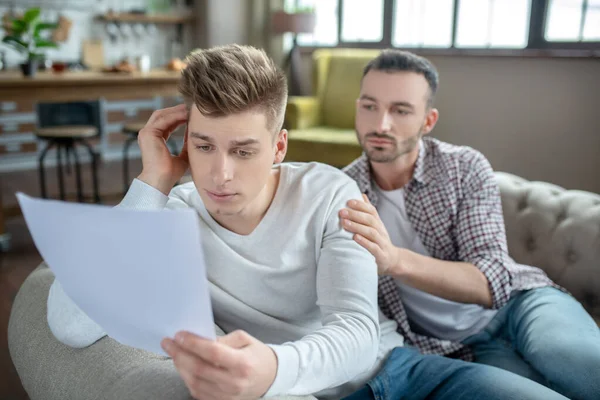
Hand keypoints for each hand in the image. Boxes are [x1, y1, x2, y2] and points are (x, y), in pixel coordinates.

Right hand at [137, 104, 189, 194]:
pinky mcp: (148, 133)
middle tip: (190, 108)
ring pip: (162, 115)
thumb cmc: (170, 173)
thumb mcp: (183, 157)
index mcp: (154, 140)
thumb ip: (187, 145)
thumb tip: (194, 134)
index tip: (190, 115)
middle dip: (176, 110)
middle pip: (162, 115)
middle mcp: (148, 134)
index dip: (177, 117)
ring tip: (189, 109)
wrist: (161, 180)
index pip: (166, 123)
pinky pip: (163, 119)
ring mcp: (146, 133)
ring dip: (176, 111)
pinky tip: (186, 115)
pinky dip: (175, 115)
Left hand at [161, 330, 277, 399]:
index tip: (180, 335)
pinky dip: (187, 379)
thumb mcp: (245, 339)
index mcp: (243, 363)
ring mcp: (227, 396)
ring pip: (195, 382)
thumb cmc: (257, 355)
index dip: (193, 343)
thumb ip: (223, 340)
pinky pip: (198, 393)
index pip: (212, 353)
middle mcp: (234, 383)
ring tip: (174, 353)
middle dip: (179, 354)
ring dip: (180, 367)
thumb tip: (200, 340)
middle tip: (168, 342)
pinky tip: (183, 367)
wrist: (271, 378)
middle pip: (199, 369)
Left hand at [339, 194, 399, 274]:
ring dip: (357, 227)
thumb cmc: (378, 240)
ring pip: (371, 232)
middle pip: (370, 220)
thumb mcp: (375, 225)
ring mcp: (382, 243)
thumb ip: (368, 211)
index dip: (360, 205)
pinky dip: (364, 242)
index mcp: (378, 223)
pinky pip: (373, 248)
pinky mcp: (381, 255)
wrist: (392, 260)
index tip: (348, 201)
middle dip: (355, 215)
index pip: (371, 211)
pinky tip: (355, 238)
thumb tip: (361, 194)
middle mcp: (381, 231)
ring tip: (344, 224)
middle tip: (341, 212)